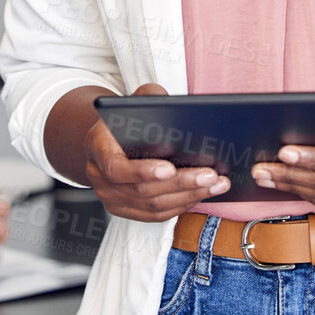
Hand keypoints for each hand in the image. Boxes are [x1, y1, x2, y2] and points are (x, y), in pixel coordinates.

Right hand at [84, 83, 229, 221]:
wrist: (108, 140)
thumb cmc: (125, 119)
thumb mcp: (134, 101)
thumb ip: (151, 98)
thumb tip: (180, 108)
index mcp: (97, 147)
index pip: (116, 168)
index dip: (143, 171)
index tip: (170, 168)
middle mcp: (99, 178)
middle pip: (142, 191)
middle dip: (181, 183)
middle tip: (210, 174)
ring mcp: (112, 198)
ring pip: (153, 206)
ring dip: (189, 196)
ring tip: (216, 184)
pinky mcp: (127, 210)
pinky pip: (156, 215)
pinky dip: (182, 205)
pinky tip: (202, 193)